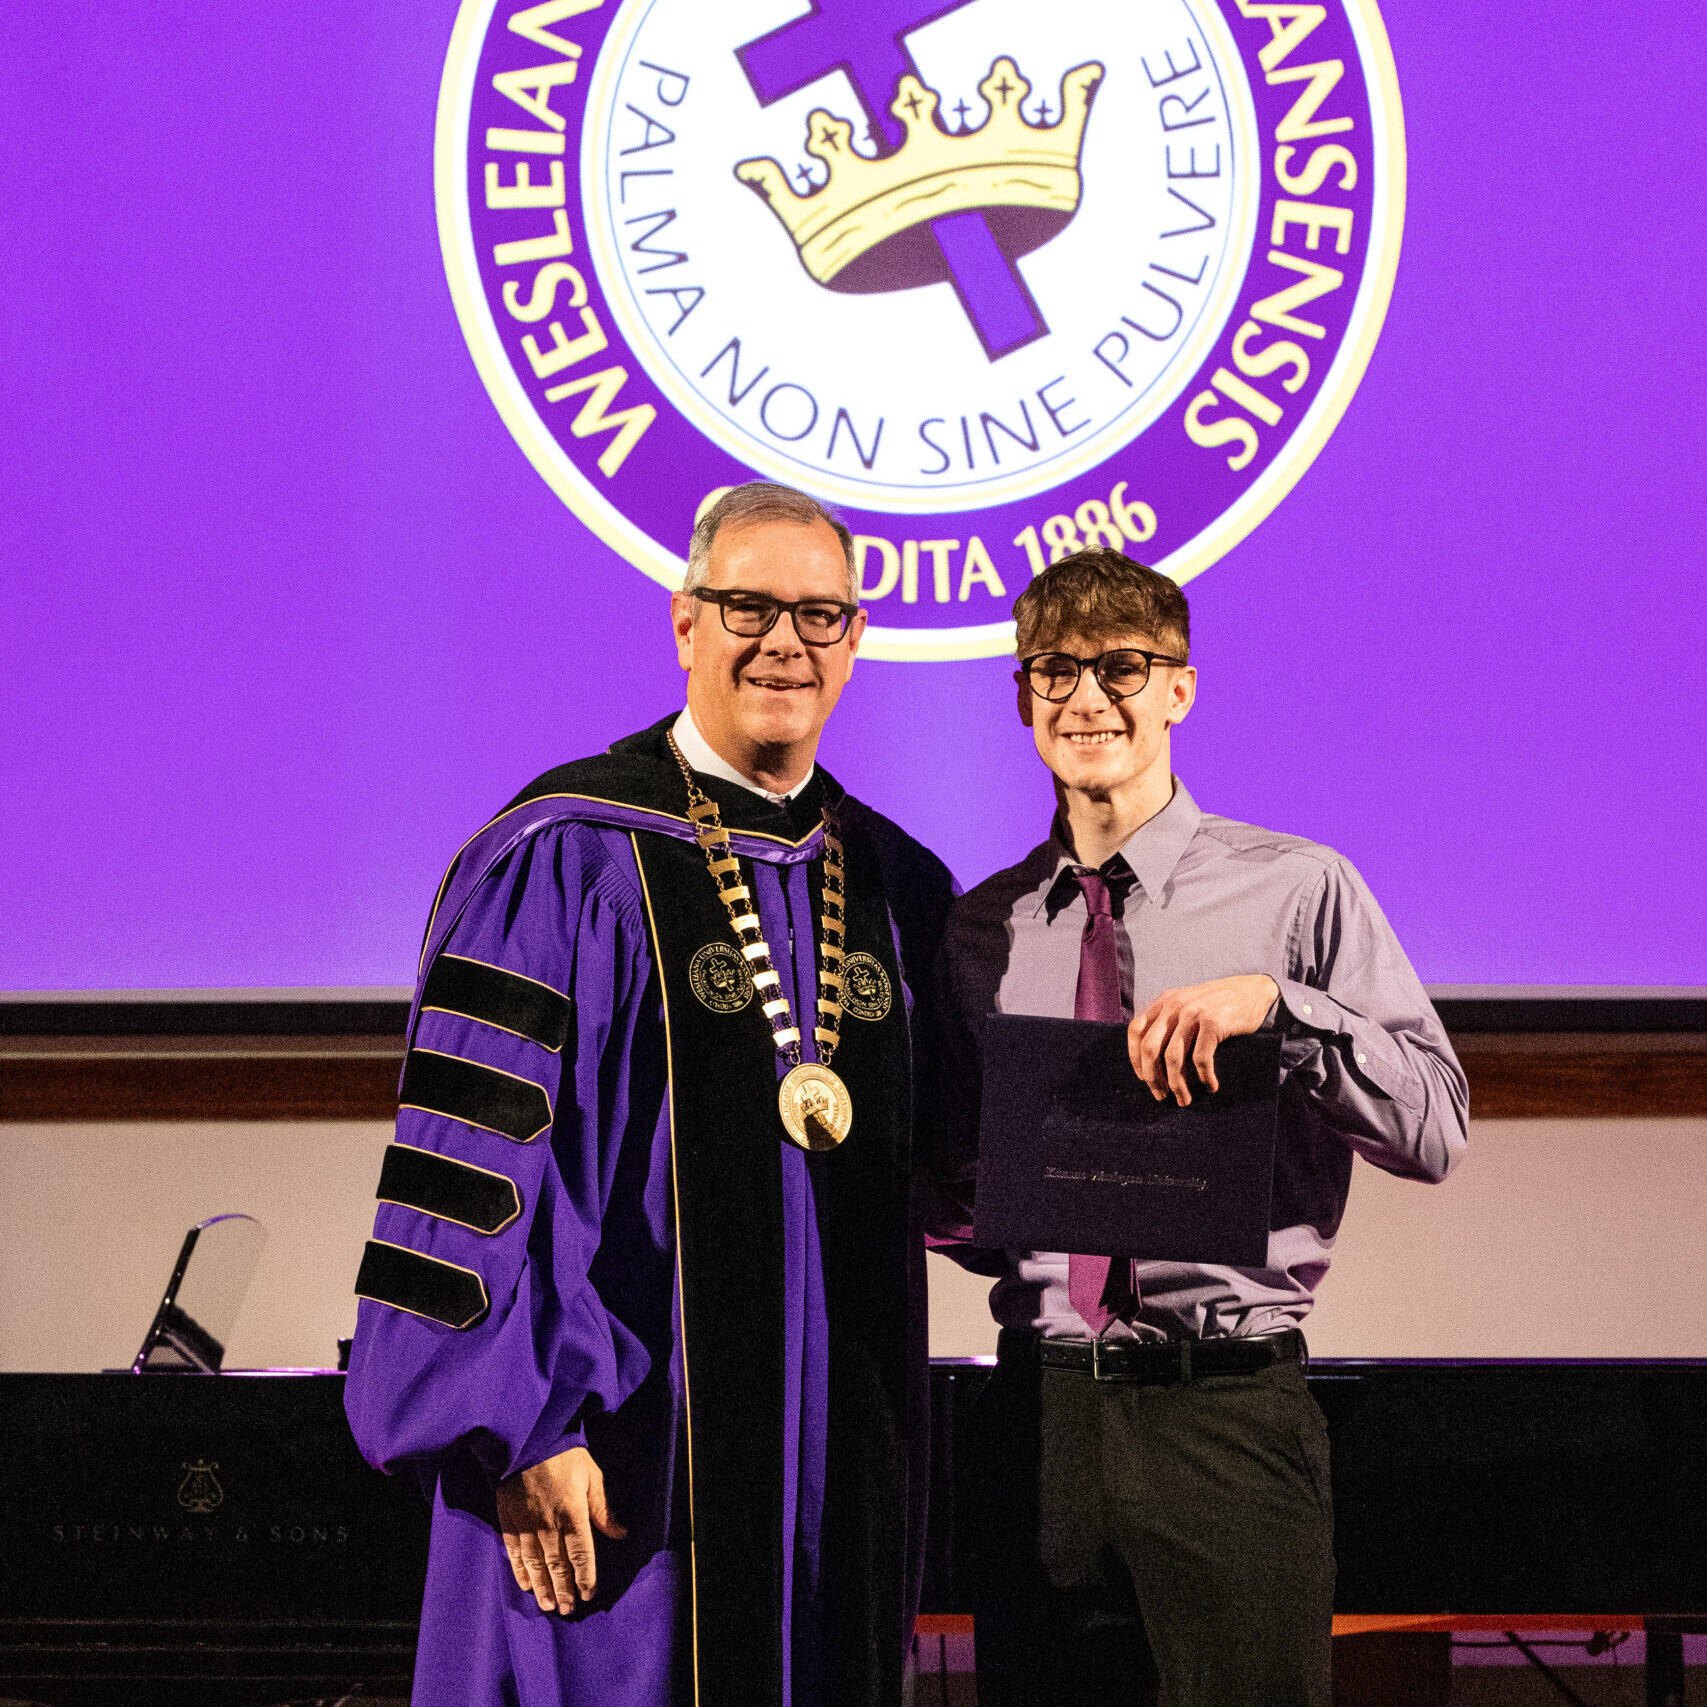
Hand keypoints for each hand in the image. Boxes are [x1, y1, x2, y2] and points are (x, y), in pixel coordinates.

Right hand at [496, 1445, 626, 1613]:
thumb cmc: (564, 1455)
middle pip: (557, 1564)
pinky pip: (513, 1551)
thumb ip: (604, 1508)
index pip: (580, 1554)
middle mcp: (548, 1524)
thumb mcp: (591, 1475)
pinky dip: (519, 1570)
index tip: (589, 1594)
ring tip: (548, 1605)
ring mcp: (525, 1523)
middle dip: (564, 1589)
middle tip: (568, 1610)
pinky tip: (525, 1585)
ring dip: (542, 1586)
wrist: (526, 1438)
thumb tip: (622, 1534)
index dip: (585, 1577)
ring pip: (535, 1563)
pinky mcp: (508, 1519)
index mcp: (572, 1513)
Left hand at [1128, 975, 1278, 1105]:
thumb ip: (1170, 1021)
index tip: (1144, 1079)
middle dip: (1152, 1077)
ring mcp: (1193, 1013)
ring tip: (1184, 1100)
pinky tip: (1211, 1086)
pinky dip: (1204, 1077)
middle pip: (1149, 1048)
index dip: (1135, 1058)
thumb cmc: (1220, 1005)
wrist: (1254, 990)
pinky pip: (1201, 1059)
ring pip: (1173, 1058)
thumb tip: (1154, 1060)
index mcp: (1164, 1002)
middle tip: (1161, 1096)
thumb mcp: (1188, 1004)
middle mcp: (1174, 1006)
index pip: (1136, 1031)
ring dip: (1177, 1085)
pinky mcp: (1213, 1023)